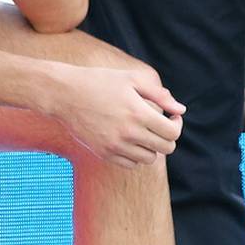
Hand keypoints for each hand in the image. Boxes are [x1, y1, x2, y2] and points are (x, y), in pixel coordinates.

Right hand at [47, 62, 184, 166]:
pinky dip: (135, 154)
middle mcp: (128, 134)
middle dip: (167, 136)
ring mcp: (115, 146)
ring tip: (142, 131)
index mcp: (138, 113)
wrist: (64, 94)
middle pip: (165, 149)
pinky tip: (129, 139)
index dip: (177, 124)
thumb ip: (159, 94)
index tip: (171, 116)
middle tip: (160, 124)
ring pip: (149, 159)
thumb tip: (180, 110)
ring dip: (151, 146)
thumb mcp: (131, 79)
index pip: (172, 133)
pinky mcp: (104, 154)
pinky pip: (131, 164)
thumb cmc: (99, 81)